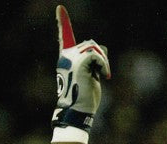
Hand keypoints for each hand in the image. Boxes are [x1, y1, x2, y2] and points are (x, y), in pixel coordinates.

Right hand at [52, 5, 110, 131]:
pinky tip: (105, 76)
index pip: (65, 37)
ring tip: (105, 75)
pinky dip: (104, 65)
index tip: (60, 8)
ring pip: (93, 47)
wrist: (78, 110)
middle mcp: (66, 56)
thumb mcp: (92, 75)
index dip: (63, 23)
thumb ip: (94, 62)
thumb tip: (103, 47)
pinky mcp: (79, 63)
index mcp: (66, 59)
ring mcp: (71, 59)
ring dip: (103, 61)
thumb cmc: (85, 98)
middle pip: (90, 44)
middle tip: (105, 74)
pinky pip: (96, 55)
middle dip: (101, 57)